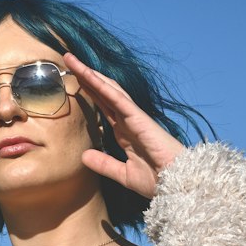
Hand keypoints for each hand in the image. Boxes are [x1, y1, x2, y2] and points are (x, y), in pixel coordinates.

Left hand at [64, 51, 185, 198]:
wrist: (177, 185)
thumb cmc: (158, 181)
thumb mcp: (123, 174)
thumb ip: (104, 164)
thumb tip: (84, 156)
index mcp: (125, 132)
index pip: (104, 106)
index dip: (89, 92)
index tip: (73, 80)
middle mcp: (128, 120)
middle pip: (104, 92)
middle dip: (86, 76)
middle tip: (68, 60)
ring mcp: (134, 117)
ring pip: (109, 90)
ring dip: (90, 75)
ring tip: (72, 60)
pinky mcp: (139, 118)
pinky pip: (118, 99)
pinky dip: (103, 87)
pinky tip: (89, 75)